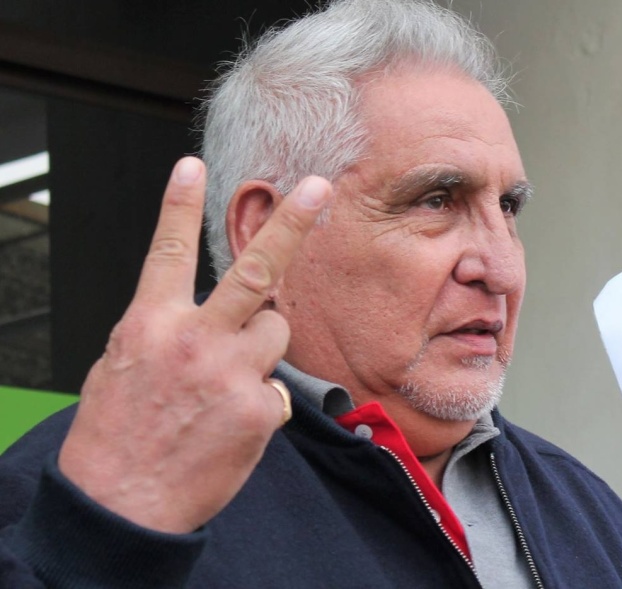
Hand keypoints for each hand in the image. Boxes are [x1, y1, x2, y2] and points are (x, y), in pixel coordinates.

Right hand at [58, 157, 330, 532]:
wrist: (122, 504)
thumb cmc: (117, 433)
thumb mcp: (122, 366)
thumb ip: (162, 330)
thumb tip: (197, 313)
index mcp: (150, 323)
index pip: (167, 251)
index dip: (179, 205)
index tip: (192, 165)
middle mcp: (194, 339)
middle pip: (256, 269)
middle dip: (291, 223)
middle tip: (318, 187)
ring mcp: (231, 373)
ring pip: (275, 333)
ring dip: (261, 349)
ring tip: (226, 384)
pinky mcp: (259, 410)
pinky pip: (276, 391)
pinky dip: (260, 403)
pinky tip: (230, 425)